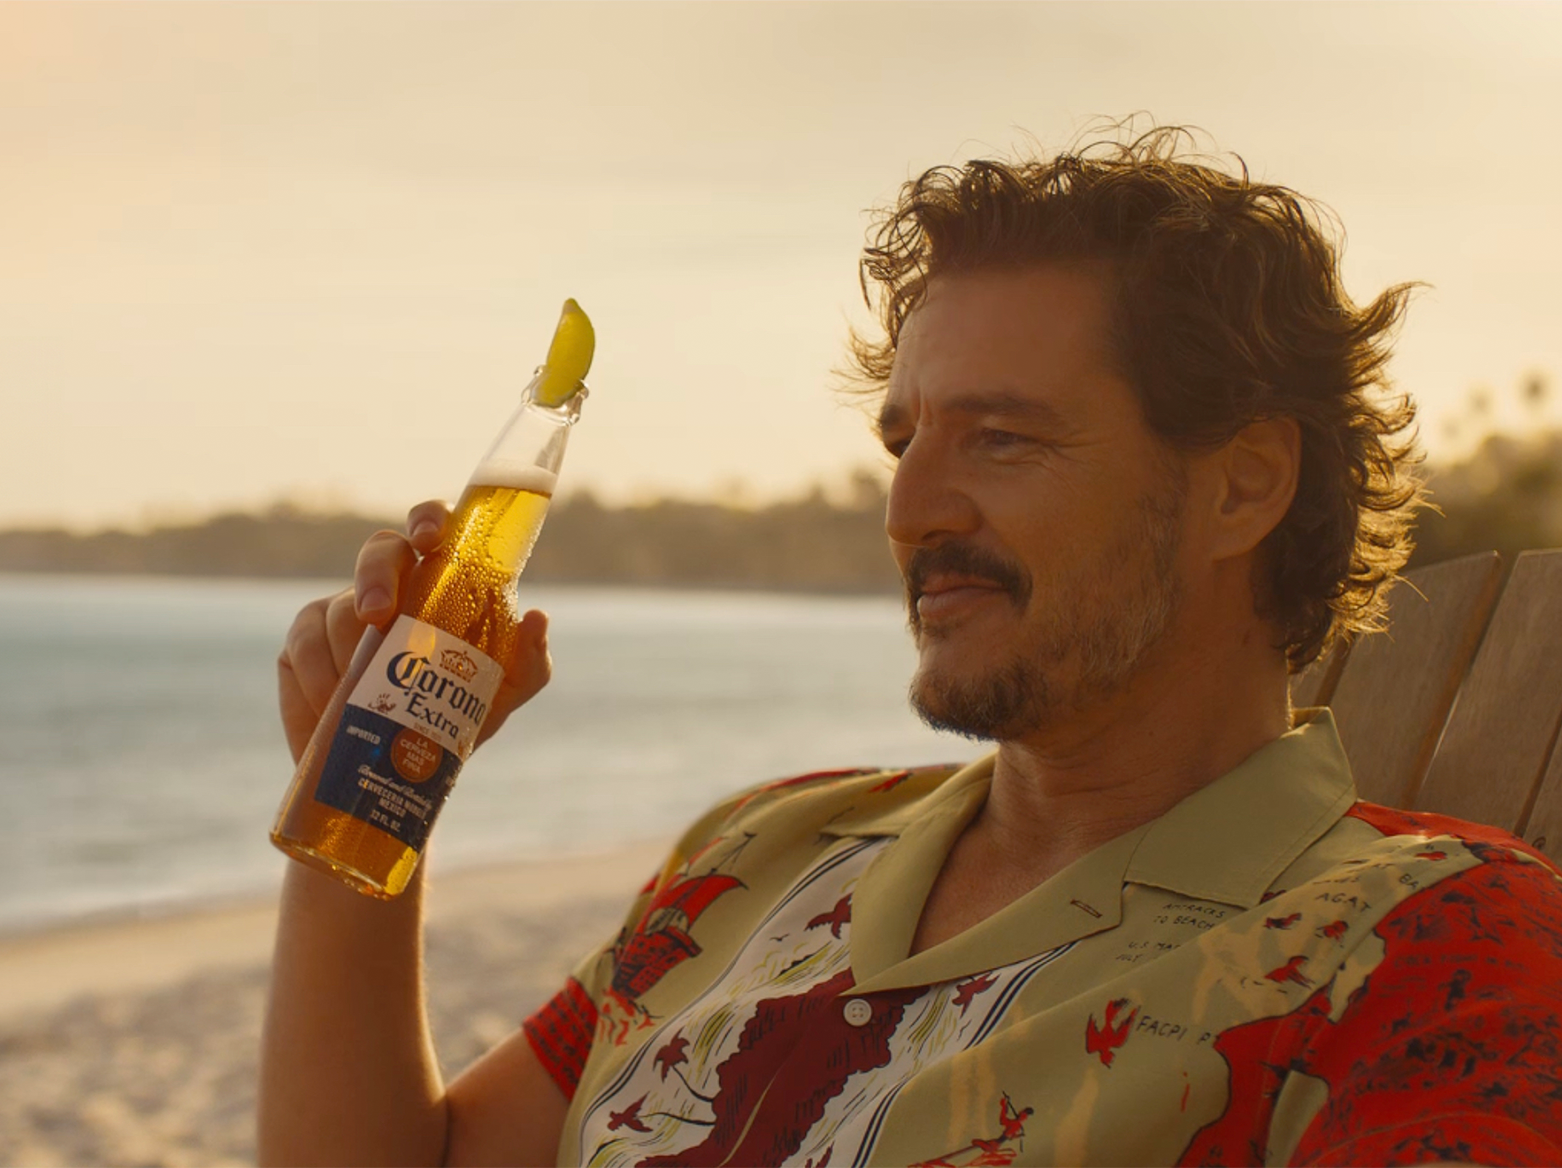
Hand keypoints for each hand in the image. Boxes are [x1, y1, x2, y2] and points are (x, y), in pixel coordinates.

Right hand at [276, 500, 552, 763]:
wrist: (402, 767)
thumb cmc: (459, 712)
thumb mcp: (504, 692)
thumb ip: (528, 659)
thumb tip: (536, 617)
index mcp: (438, 581)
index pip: (431, 528)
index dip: (428, 519)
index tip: (430, 538)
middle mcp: (389, 586)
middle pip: (377, 552)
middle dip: (376, 578)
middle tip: (380, 616)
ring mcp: (339, 611)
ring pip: (338, 609)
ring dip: (350, 652)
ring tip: (364, 694)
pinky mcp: (300, 645)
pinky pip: (301, 647)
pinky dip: (318, 679)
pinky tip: (332, 705)